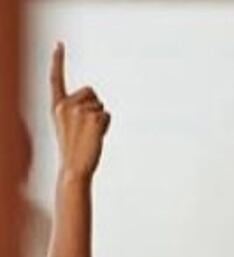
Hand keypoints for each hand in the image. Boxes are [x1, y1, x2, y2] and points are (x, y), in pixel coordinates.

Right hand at [51, 43, 110, 180]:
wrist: (74, 167)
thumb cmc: (74, 149)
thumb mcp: (69, 126)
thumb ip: (78, 110)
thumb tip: (99, 108)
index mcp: (56, 106)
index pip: (55, 78)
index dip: (57, 60)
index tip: (59, 43)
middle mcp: (65, 105)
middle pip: (91, 91)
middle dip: (94, 106)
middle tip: (86, 128)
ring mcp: (79, 111)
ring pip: (101, 104)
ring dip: (100, 118)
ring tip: (89, 134)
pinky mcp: (93, 118)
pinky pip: (107, 115)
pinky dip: (106, 125)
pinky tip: (96, 136)